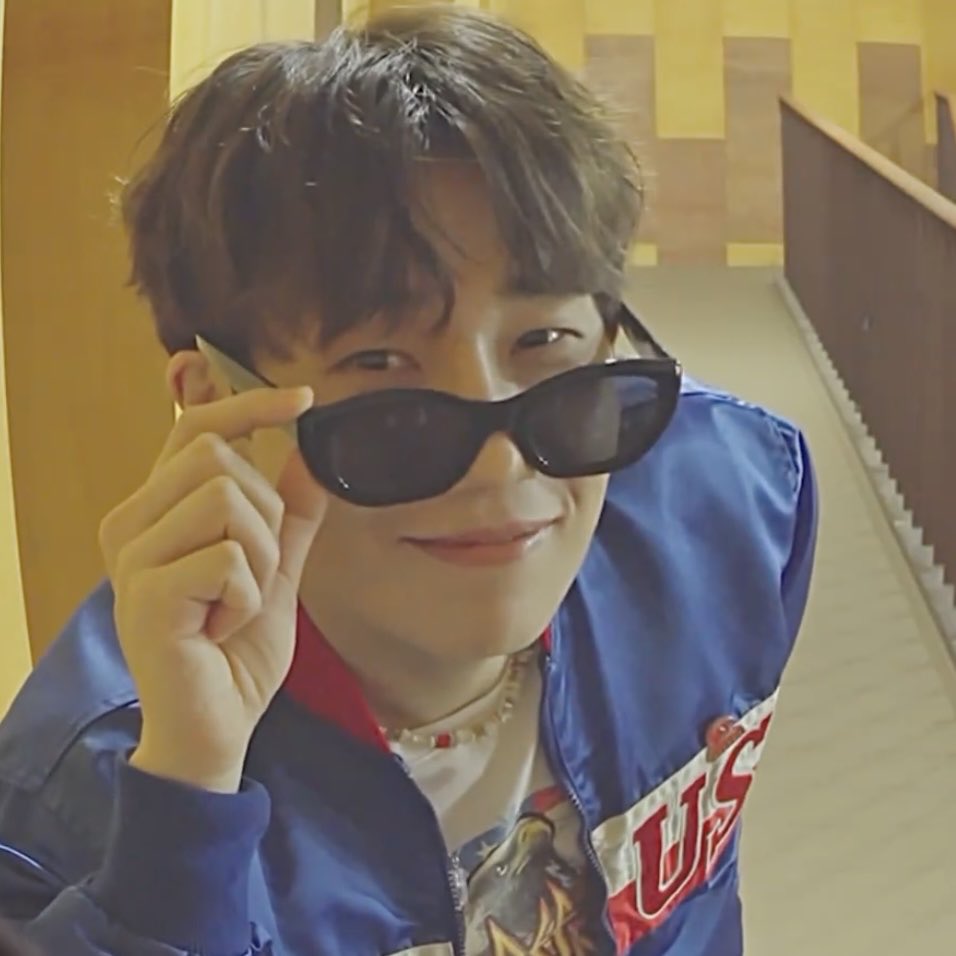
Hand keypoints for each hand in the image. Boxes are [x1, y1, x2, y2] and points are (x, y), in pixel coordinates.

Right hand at [99, 387, 324, 792]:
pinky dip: (248, 596)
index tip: (302, 398)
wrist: (216, 725)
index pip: (197, 429)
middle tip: (253, 575)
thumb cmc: (236, 648)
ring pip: (225, 499)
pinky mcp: (144, 594)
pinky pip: (228, 558)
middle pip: (218, 456)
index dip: (248, 404)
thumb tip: (305, 452)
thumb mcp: (276, 569)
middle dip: (265, 516)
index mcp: (159, 511)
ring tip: (237, 603)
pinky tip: (221, 628)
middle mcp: (132, 524)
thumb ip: (289, 514)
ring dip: (260, 558)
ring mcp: (132, 558)